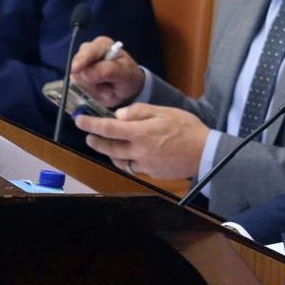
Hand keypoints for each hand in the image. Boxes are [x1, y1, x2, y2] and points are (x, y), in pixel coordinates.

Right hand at [70, 36, 143, 107]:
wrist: (126, 89)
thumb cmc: (127, 76)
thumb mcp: (125, 73)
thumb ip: (108, 71)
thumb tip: (86, 73)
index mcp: (102, 45)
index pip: (88, 51)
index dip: (81, 59)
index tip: (75, 69)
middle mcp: (88, 52)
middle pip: (79, 68)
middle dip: (94, 82)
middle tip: (110, 85)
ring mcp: (80, 65)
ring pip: (77, 81)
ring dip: (95, 89)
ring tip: (108, 87)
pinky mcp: (76, 78)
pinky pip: (77, 89)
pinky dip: (91, 93)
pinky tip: (100, 90)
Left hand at [74, 103, 207, 178]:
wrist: (205, 152)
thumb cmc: (187, 128)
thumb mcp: (165, 111)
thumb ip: (140, 111)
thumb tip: (119, 115)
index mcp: (140, 132)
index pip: (108, 128)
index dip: (91, 124)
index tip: (79, 120)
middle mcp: (139, 150)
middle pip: (109, 147)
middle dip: (95, 141)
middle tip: (89, 136)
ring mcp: (144, 164)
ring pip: (119, 160)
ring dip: (109, 153)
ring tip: (107, 146)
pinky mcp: (152, 172)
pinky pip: (133, 167)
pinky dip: (126, 161)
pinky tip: (129, 155)